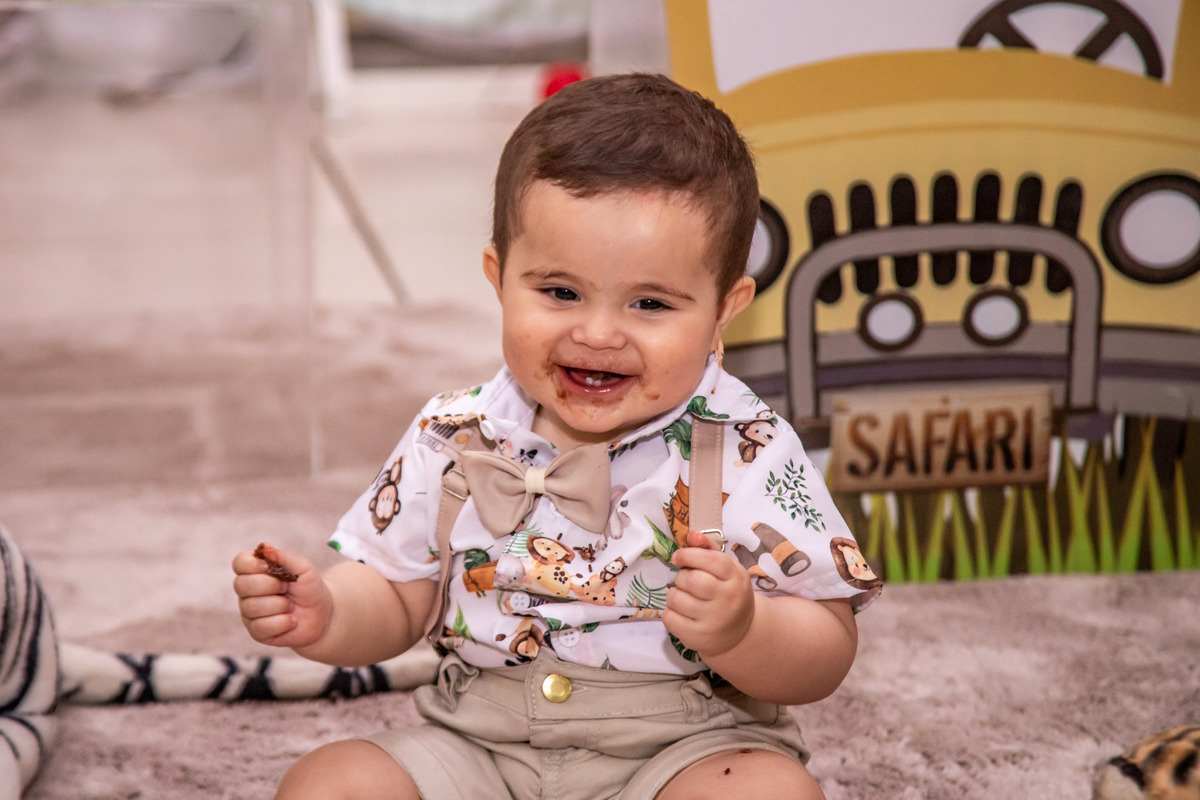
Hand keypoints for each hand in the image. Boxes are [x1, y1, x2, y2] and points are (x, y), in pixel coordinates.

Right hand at [232, 543, 331, 649]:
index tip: (271, 567)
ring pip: (252, 607)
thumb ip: (284, 557)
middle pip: (241, 585)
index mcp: (255, 572)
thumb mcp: (303, 568)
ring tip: (290, 606)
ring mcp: (250, 613)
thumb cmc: (310, 588)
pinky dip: (283, 622)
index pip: (239, 563)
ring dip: (280, 605)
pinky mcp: (257, 632)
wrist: (323, 615)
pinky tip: (291, 620)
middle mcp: (247, 592)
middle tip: (286, 588)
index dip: (252, 565)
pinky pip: (262, 626)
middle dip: (270, 585)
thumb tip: (265, 547)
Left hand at [663, 530, 754, 657]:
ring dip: (674, 594)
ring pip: (676, 598)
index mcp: (736, 578)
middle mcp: (728, 600)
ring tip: (684, 597)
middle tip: (685, 580)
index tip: (677, 557)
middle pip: (691, 579)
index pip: (711, 560)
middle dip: (681, 576)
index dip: (689, 554)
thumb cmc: (728, 593)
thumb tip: (692, 534)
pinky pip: (669, 618)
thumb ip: (708, 549)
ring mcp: (713, 621)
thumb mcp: (726, 570)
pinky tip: (682, 613)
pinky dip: (670, 612)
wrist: (741, 632)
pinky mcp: (698, 638)